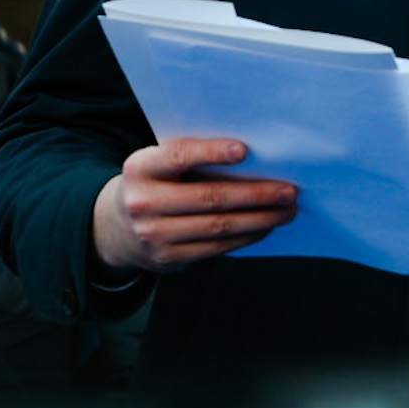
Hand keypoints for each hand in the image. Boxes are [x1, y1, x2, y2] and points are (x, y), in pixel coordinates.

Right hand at [91, 138, 298, 273]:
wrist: (118, 227)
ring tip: (286, 210)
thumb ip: (192, 158)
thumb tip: (255, 156)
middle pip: (210, 197)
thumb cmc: (157, 184)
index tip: (245, 150)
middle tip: (289, 190)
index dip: (211, 152)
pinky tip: (265, 227)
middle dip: (256, 194)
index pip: (178, 156)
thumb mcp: (159, 164)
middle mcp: (143, 202)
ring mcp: (153, 234)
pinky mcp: (167, 257)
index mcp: (141, 168)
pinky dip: (246, 236)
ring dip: (260, 218)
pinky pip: (215, 247)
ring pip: (218, 226)